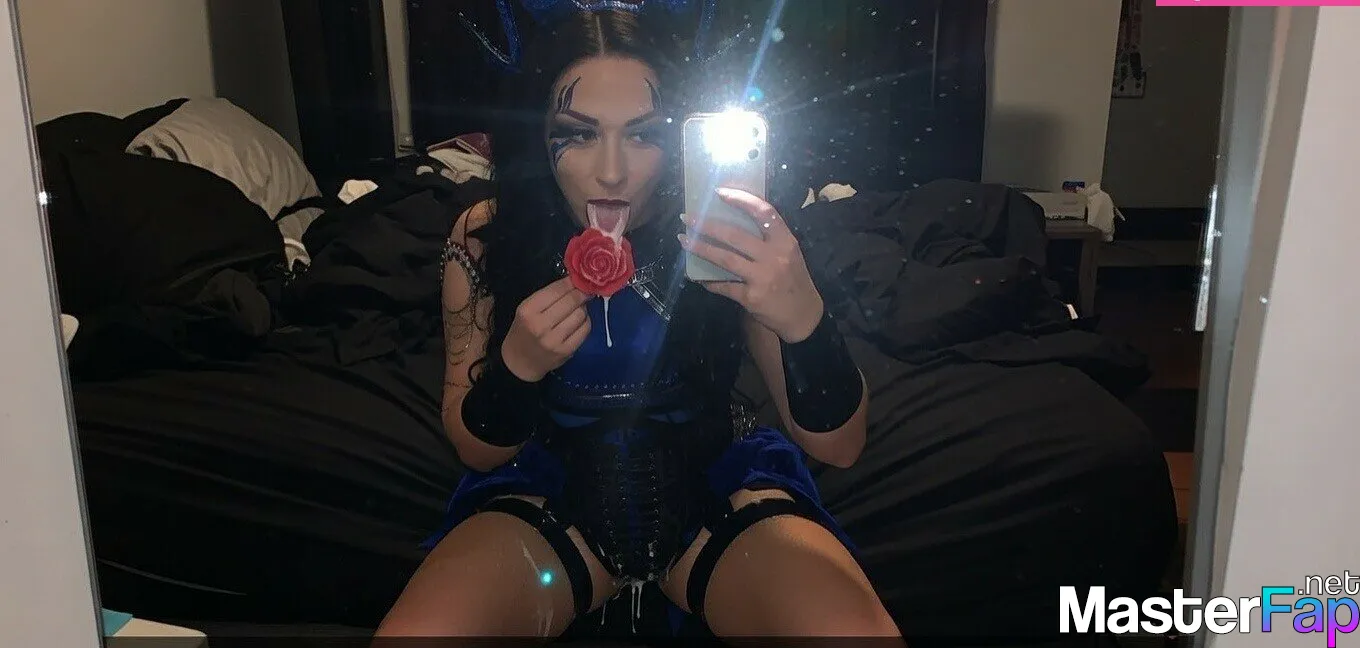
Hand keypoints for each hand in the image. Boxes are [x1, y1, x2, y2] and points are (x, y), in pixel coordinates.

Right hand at [500, 277, 591, 381]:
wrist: (520, 362)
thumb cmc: (524, 330)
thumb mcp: (528, 309)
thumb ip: (549, 295)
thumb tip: (575, 281)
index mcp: (528, 310)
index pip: (556, 289)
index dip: (571, 282)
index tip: (579, 279)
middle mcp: (540, 325)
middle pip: (571, 301)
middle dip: (581, 293)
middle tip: (585, 291)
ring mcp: (554, 340)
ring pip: (581, 314)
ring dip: (583, 308)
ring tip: (578, 308)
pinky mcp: (566, 351)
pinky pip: (585, 329)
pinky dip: (585, 322)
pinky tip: (579, 321)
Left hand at [680, 188, 824, 342]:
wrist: (803, 315)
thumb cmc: (793, 279)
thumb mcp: (789, 254)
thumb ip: (769, 239)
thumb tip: (732, 223)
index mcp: (785, 241)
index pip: (763, 212)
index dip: (741, 199)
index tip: (719, 192)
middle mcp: (774, 257)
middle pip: (735, 235)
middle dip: (706, 225)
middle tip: (687, 218)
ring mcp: (762, 277)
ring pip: (724, 258)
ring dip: (700, 248)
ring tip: (684, 240)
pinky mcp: (751, 297)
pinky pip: (724, 286)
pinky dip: (709, 281)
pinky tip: (698, 277)